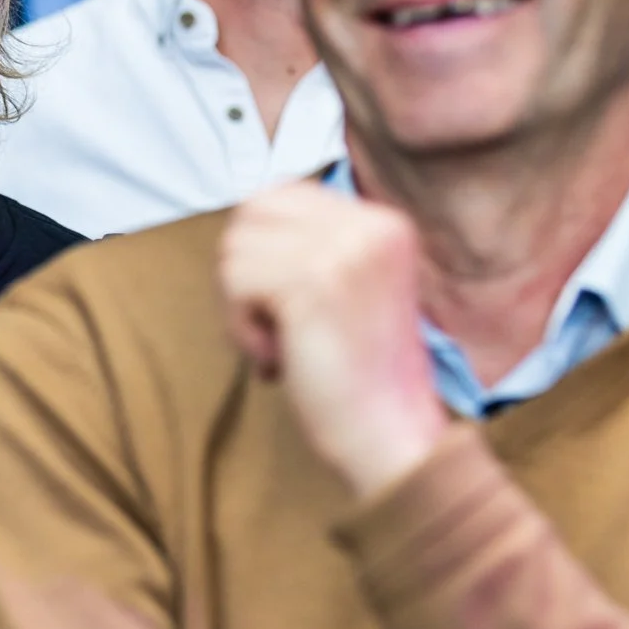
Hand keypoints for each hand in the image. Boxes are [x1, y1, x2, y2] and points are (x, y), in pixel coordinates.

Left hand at [220, 181, 447, 496]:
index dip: (259, 246)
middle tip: (270, 325)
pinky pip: (237, 283)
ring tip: (281, 347)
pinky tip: (277, 361)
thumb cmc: (362, 376)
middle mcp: (369, 226)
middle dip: (244, 272)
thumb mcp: (348, 288)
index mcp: (384, 222)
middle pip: (251, 213)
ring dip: (242, 308)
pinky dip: (242, 330)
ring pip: (236, 250)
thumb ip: (310, 247)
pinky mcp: (313, 283)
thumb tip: (242, 221)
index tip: (278, 299)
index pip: (282, 193)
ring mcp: (343, 251)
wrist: (392, 435)